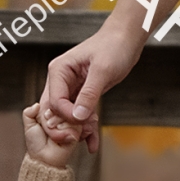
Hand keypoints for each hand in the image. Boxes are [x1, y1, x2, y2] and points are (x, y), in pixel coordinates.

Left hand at [21, 100, 77, 166]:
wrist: (44, 158)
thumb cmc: (37, 144)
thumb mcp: (29, 126)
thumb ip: (28, 112)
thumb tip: (36, 104)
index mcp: (52, 113)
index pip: (53, 101)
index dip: (47, 110)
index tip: (44, 119)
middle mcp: (62, 116)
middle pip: (61, 106)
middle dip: (52, 118)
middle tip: (48, 128)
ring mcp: (71, 123)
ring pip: (67, 114)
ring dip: (58, 125)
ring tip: (54, 135)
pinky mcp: (78, 130)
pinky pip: (73, 123)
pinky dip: (65, 131)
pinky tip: (61, 138)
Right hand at [40, 16, 145, 153]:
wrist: (126, 39)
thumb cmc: (114, 47)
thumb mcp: (102, 71)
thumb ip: (89, 94)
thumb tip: (77, 117)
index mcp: (58, 71)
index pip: (54, 101)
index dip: (66, 117)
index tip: (83, 124)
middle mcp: (60, 80)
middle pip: (53, 111)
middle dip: (65, 127)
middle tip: (79, 140)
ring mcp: (70, 88)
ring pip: (66, 116)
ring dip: (76, 130)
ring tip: (91, 141)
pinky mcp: (81, 94)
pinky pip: (79, 114)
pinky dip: (85, 127)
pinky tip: (92, 141)